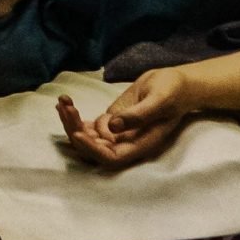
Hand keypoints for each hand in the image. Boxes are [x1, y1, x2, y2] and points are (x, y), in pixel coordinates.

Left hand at [58, 70, 195, 170]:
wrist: (176, 82)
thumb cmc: (173, 91)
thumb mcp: (159, 99)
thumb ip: (138, 115)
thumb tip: (113, 127)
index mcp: (141, 144)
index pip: (112, 157)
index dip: (93, 150)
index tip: (79, 133)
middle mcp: (126, 143)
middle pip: (94, 148)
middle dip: (76, 131)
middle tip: (66, 108)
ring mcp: (116, 133)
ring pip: (87, 136)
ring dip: (71, 122)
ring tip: (63, 101)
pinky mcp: (111, 121)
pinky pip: (88, 125)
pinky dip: (74, 116)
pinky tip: (63, 103)